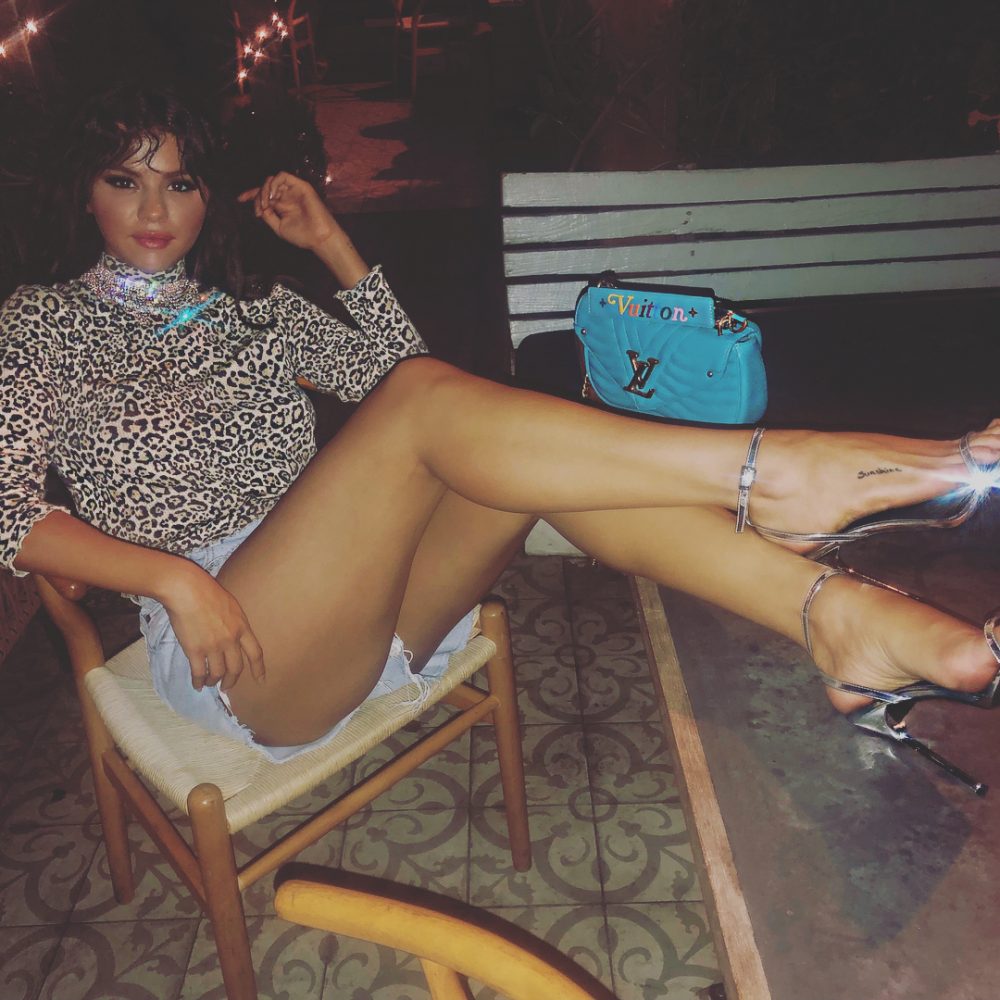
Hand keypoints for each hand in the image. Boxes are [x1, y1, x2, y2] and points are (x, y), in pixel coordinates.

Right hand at [159, 563, 264, 692]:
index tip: (261, 680)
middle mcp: (230, 640)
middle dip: (232, 681)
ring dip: (214, 681)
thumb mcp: (231, 605)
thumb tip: (232, 635)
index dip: (258, 669)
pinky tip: (197, 685)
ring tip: (210, 683)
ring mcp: (213, 646)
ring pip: (218, 673)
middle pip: (236, 668)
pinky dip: (198, 681)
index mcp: (242, 627)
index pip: (255, 653)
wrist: (186, 590)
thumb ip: (234, 622)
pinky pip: (199, 672)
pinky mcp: (195, 650)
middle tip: (227, 687)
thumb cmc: (206, 592)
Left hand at [238, 171, 339, 251]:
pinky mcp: (301, 186)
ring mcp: (293, 190)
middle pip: (265, 186)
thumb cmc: (302, 235)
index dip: (250, 195)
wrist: (319, 237)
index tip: (239, 199)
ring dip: (264, 190)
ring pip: (272, 180)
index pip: (263, 195)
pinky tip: (273, 196)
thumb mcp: (278, 227)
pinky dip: (274, 184)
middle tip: (259, 210)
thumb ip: (267, 215)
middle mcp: (286, 196)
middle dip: (256, 195)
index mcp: (282, 205)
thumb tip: (258, 205)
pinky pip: (283, 176)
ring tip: (266, 204)